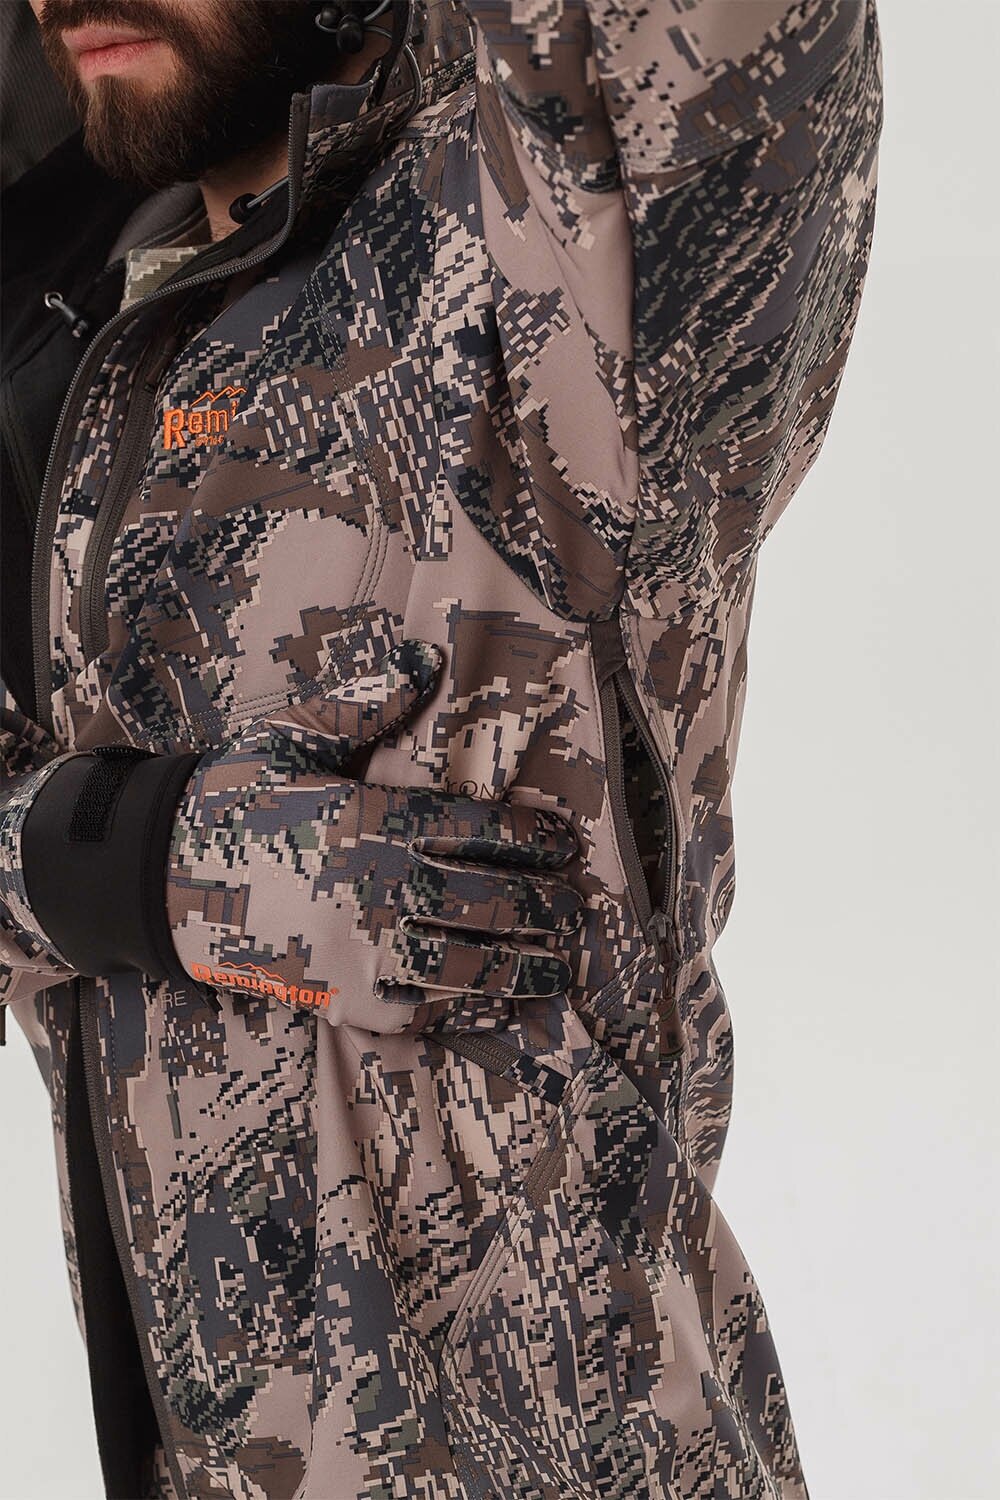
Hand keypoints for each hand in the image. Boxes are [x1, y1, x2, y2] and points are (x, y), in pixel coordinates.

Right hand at [167, 641, 583, 1033]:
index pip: (477, 830)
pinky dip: (462, 1009)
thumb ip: (361, 702)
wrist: (157, 878)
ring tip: (556, 965)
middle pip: (488, 902)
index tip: (564, 844)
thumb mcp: (288, 737)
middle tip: (575, 908)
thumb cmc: (231, 801)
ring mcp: (358, 950)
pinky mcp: (337, 997)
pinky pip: (417, 1010)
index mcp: (370, 821)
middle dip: (543, 906)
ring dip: (522, 966)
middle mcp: (375, 889)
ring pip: (465, 964)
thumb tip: (425, 660)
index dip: (532, 838)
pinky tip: (491, 1003)